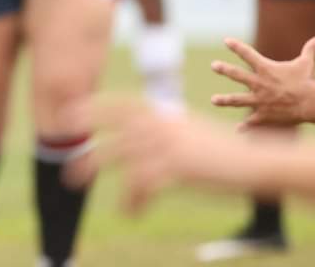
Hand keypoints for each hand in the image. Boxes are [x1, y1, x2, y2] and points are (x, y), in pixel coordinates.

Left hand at [64, 99, 246, 214]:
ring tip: (75, 181)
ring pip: (120, 155)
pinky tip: (129, 212)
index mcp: (164, 114)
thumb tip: (138, 134)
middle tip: (60, 136)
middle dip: (83, 130)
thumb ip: (163, 129)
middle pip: (114, 125)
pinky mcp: (177, 168)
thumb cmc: (222, 152)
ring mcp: (169, 145)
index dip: (93, 105)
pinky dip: (131, 200)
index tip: (68, 113)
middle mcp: (163, 124)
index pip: (122, 103)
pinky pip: (141, 184)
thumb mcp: (189, 131)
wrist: (254, 164)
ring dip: (93, 166)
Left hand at [211, 36, 314, 127]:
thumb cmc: (309, 81)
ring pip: (237, 100)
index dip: (236, 47)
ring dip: (224, 100)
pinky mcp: (264, 115)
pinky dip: (245, 127)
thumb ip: (310, 50)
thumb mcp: (308, 63)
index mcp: (266, 69)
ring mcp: (259, 100)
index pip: (248, 54)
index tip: (225, 41)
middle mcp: (259, 84)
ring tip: (214, 100)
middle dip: (224, 69)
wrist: (311, 103)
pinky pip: (252, 122)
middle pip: (237, 75)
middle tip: (214, 65)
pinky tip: (237, 130)